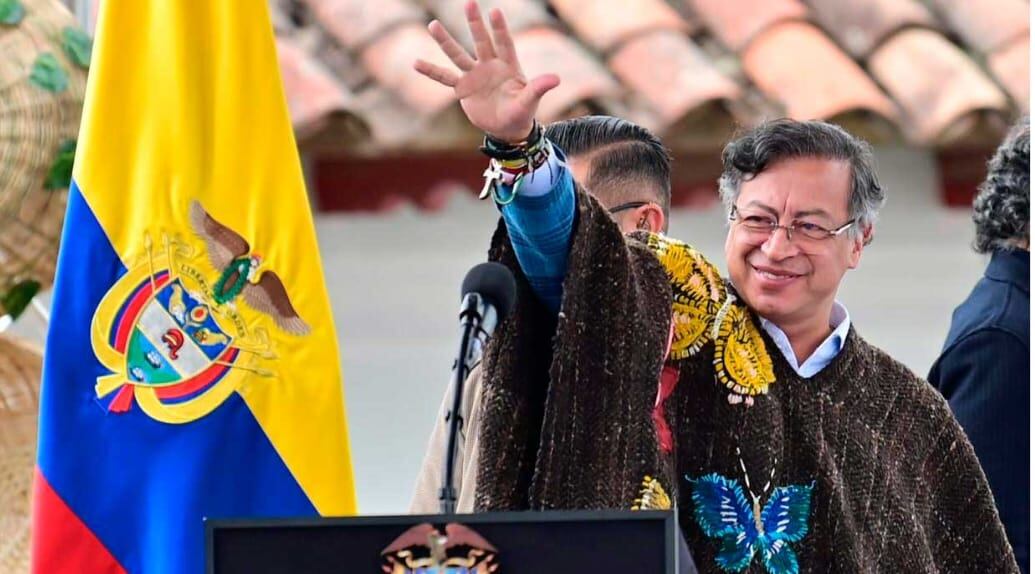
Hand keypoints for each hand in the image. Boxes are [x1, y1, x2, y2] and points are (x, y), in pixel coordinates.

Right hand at [413, 1, 559, 143]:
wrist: (507, 128)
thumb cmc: (521, 112)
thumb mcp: (530, 101)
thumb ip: (539, 88)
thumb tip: (556, 78)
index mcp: (508, 66)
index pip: (504, 43)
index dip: (500, 29)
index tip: (495, 11)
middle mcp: (489, 66)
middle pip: (481, 42)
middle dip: (475, 24)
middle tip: (469, 3)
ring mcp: (474, 76)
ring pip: (458, 55)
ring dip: (446, 41)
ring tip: (433, 24)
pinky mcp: (463, 89)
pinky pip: (445, 78)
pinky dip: (431, 71)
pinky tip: (415, 63)